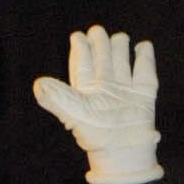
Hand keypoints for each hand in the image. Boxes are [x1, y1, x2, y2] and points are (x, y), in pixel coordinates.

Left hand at [33, 25, 161, 183]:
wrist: (123, 153)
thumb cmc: (96, 137)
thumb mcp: (73, 114)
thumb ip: (57, 98)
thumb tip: (38, 84)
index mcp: (87, 94)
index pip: (83, 67)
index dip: (80, 52)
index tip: (77, 36)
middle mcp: (106, 91)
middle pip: (102, 62)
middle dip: (99, 46)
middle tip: (96, 30)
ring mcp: (126, 92)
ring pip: (122, 64)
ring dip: (119, 49)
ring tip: (119, 37)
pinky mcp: (144, 96)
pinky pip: (145, 73)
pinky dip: (145, 58)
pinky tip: (143, 46)